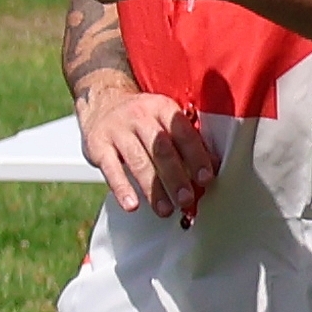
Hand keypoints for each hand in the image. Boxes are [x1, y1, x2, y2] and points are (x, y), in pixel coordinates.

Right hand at [76, 76, 218, 225]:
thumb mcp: (164, 120)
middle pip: (161, 149)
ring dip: (153, 188)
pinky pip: (110, 169)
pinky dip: (122, 189)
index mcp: (162, 108)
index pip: (182, 133)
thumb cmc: (141, 119)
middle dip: (176, 177)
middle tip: (186, 199)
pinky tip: (132, 204)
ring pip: (138, 161)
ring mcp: (116, 130)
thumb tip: (214, 165)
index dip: (196, 156)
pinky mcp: (97, 145)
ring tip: (164, 209)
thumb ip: (187, 141)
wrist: (101, 102)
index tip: (206, 178)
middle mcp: (139, 116)